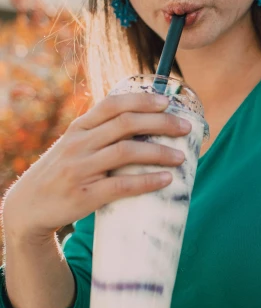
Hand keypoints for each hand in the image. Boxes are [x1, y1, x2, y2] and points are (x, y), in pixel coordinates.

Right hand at [2, 93, 191, 241]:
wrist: (27, 206)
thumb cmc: (61, 172)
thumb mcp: (73, 144)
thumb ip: (99, 132)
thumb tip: (141, 121)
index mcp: (79, 127)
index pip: (113, 105)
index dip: (142, 101)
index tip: (167, 101)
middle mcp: (79, 144)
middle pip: (126, 124)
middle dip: (161, 123)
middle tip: (186, 128)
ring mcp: (81, 169)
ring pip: (126, 152)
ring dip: (159, 153)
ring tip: (181, 157)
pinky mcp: (84, 195)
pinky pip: (121, 186)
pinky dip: (146, 181)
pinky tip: (165, 180)